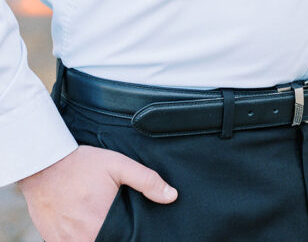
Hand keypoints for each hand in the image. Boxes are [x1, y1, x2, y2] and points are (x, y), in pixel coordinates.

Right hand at [18, 144, 176, 241]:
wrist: (44, 165)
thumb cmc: (82, 164)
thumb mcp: (118, 165)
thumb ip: (146, 181)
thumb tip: (171, 196)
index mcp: (101, 225)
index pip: (123, 240)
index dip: (129, 235)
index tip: (131, 228)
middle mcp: (83, 238)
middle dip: (114, 235)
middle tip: (114, 219)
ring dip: (97, 236)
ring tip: (99, 220)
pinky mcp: (53, 241)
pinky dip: (80, 239)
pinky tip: (85, 225)